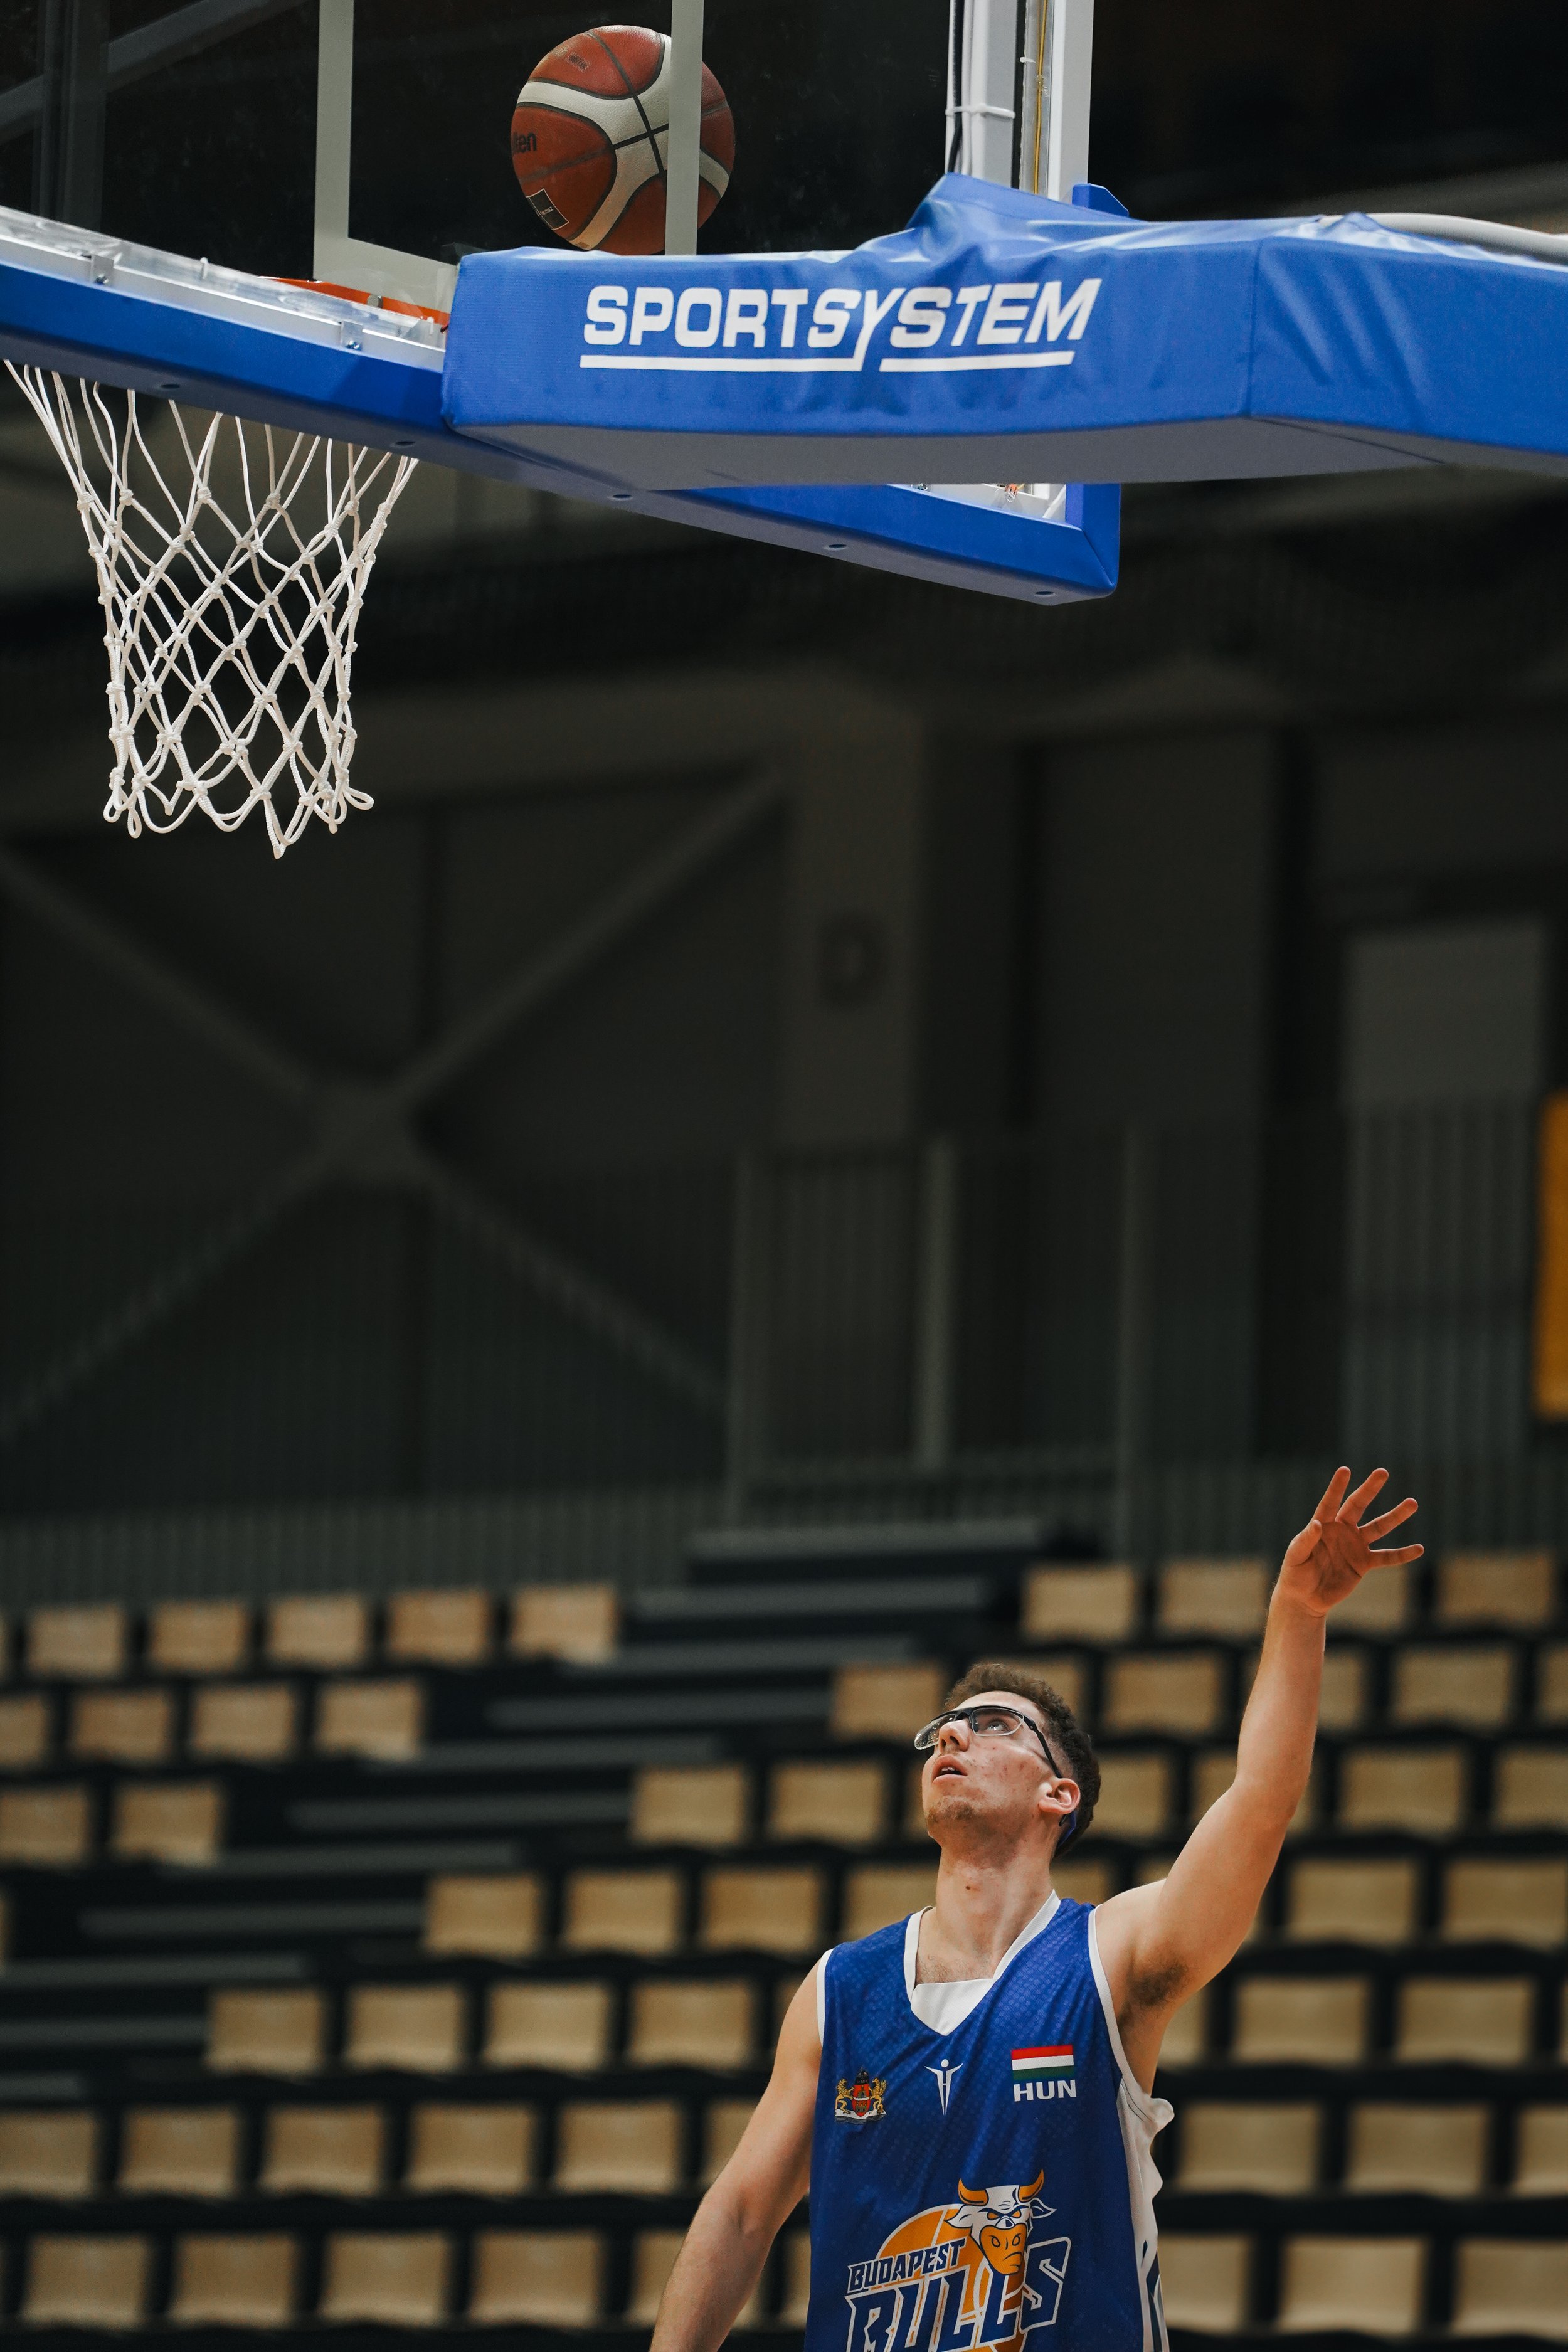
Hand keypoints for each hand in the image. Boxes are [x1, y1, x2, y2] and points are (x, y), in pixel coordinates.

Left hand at [1275, 1465, 1421, 1619]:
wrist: (1305, 1598)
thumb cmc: (1295, 1574)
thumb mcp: (1296, 1557)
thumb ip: (1305, 1541)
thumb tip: (1316, 1524)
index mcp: (1322, 1525)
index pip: (1330, 1502)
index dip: (1337, 1487)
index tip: (1345, 1470)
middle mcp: (1341, 1530)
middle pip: (1357, 1506)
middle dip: (1369, 1489)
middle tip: (1382, 1472)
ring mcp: (1354, 1546)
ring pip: (1378, 1528)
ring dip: (1395, 1516)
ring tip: (1412, 1503)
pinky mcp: (1363, 1563)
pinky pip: (1387, 1557)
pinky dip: (1403, 1554)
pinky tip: (1419, 1549)